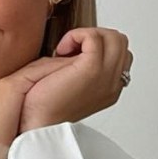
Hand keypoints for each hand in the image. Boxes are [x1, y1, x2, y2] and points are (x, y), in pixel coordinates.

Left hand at [17, 27, 131, 132]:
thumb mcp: (70, 81)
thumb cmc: (44, 107)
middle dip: (95, 37)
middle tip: (70, 50)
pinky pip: (94, 37)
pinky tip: (62, 50)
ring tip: (66, 50)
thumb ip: (80, 66)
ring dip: (87, 35)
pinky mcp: (92, 69)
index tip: (73, 56)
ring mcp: (105, 77)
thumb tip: (79, 47)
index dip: (97, 47)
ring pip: (113, 37)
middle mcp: (112, 84)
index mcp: (109, 89)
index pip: (119, 54)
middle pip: (120, 42)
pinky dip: (77, 35)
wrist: (37, 123)